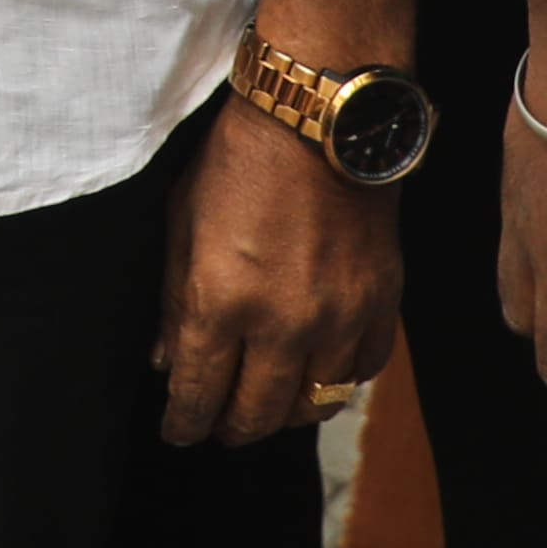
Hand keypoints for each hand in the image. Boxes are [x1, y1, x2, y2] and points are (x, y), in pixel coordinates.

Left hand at [154, 102, 404, 446]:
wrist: (322, 118)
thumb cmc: (238, 160)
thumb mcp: (181, 221)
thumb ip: (171, 299)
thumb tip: (165, 360)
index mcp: (220, 301)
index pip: (197, 393)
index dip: (184, 422)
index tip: (179, 429)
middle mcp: (282, 323)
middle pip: (255, 415)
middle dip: (229, 428)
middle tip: (218, 425)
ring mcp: (338, 318)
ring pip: (313, 406)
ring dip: (284, 413)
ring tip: (267, 403)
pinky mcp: (381, 305)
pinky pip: (360, 373)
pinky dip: (337, 380)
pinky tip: (317, 369)